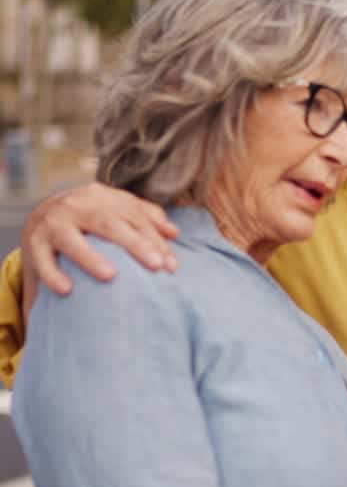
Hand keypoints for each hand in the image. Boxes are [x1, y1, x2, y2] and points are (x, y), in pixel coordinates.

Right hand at [23, 182, 178, 294]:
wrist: (42, 220)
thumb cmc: (91, 221)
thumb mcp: (115, 213)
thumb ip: (145, 218)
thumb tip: (174, 232)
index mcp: (101, 197)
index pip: (133, 217)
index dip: (154, 240)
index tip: (171, 266)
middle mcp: (76, 205)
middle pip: (108, 223)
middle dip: (134, 244)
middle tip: (155, 266)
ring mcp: (52, 222)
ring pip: (70, 239)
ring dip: (90, 257)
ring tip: (110, 276)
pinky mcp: (33, 242)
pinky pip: (41, 259)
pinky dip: (53, 274)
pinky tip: (67, 290)